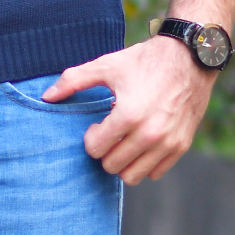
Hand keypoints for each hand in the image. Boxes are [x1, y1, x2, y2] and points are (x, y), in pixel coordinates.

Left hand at [42, 36, 214, 184]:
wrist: (189, 58)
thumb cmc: (143, 61)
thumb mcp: (106, 65)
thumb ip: (73, 80)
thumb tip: (46, 97)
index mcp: (128, 115)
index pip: (95, 149)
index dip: (91, 137)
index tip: (97, 123)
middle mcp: (150, 134)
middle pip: (112, 166)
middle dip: (106, 150)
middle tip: (110, 131)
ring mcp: (167, 143)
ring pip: (132, 176)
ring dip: (123, 161)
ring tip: (124, 138)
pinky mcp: (181, 146)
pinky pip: (154, 172)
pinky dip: (145, 162)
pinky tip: (142, 140)